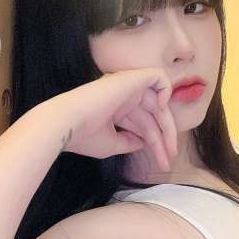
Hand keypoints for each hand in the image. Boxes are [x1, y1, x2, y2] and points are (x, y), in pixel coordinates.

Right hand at [61, 67, 178, 171]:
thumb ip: (130, 142)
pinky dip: (166, 89)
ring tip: (170, 150)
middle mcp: (124, 96)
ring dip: (168, 128)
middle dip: (164, 138)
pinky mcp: (131, 78)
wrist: (68, 122)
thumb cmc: (85, 136)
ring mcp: (128, 86)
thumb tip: (144, 143)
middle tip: (169, 158)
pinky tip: (163, 109)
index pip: (143, 124)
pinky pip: (158, 76)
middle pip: (153, 117)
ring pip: (159, 104)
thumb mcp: (112, 144)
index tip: (163, 162)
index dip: (156, 143)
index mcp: (118, 109)